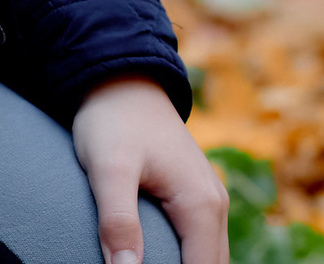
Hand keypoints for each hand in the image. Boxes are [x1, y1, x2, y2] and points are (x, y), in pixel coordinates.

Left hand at [71, 76, 229, 263]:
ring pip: (209, 257)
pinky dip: (187, 259)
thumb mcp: (108, 167)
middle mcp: (215, 206)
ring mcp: (208, 200)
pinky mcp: (194, 197)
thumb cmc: (113, 120)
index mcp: (201, 205)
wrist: (121, 78)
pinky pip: (199, 244)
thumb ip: (117, 220)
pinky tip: (160, 261)